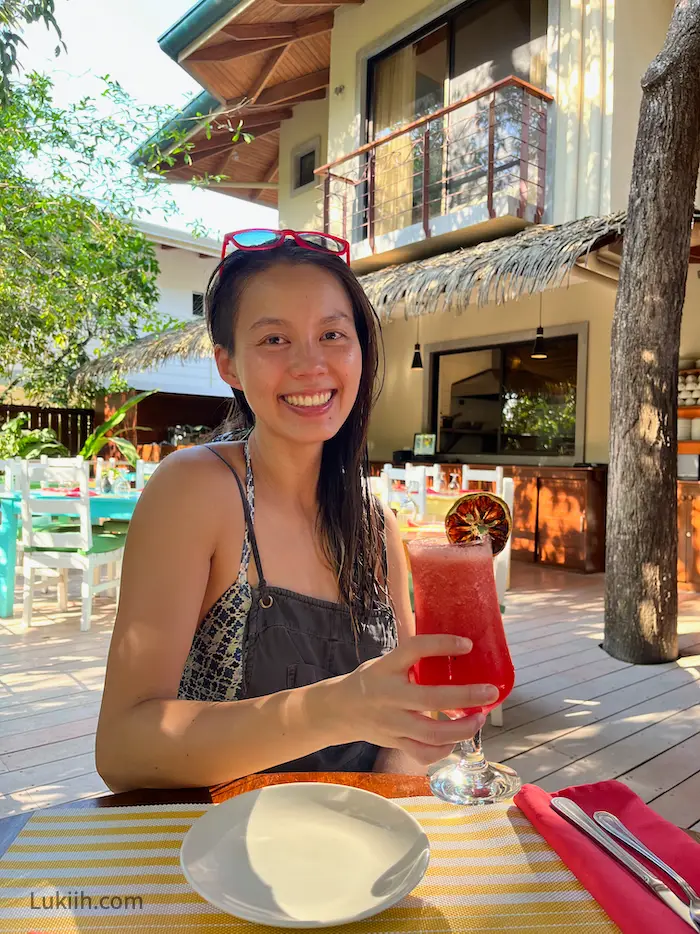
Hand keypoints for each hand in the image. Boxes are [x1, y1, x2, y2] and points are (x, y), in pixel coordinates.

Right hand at [333, 635, 499, 766]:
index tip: (467, 644)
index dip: (441, 645)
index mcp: (386, 668)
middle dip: (465, 697)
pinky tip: (455, 739)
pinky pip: (423, 753)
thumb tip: (457, 650)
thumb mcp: (386, 663)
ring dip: (461, 728)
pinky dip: (444, 749)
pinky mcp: (395, 743)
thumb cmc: (371, 681)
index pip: (413, 649)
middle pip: (430, 699)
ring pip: (431, 733)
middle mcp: (388, 696)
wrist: (339, 710)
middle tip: (489, 692)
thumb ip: (413, 661)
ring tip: (478, 718)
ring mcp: (391, 723)